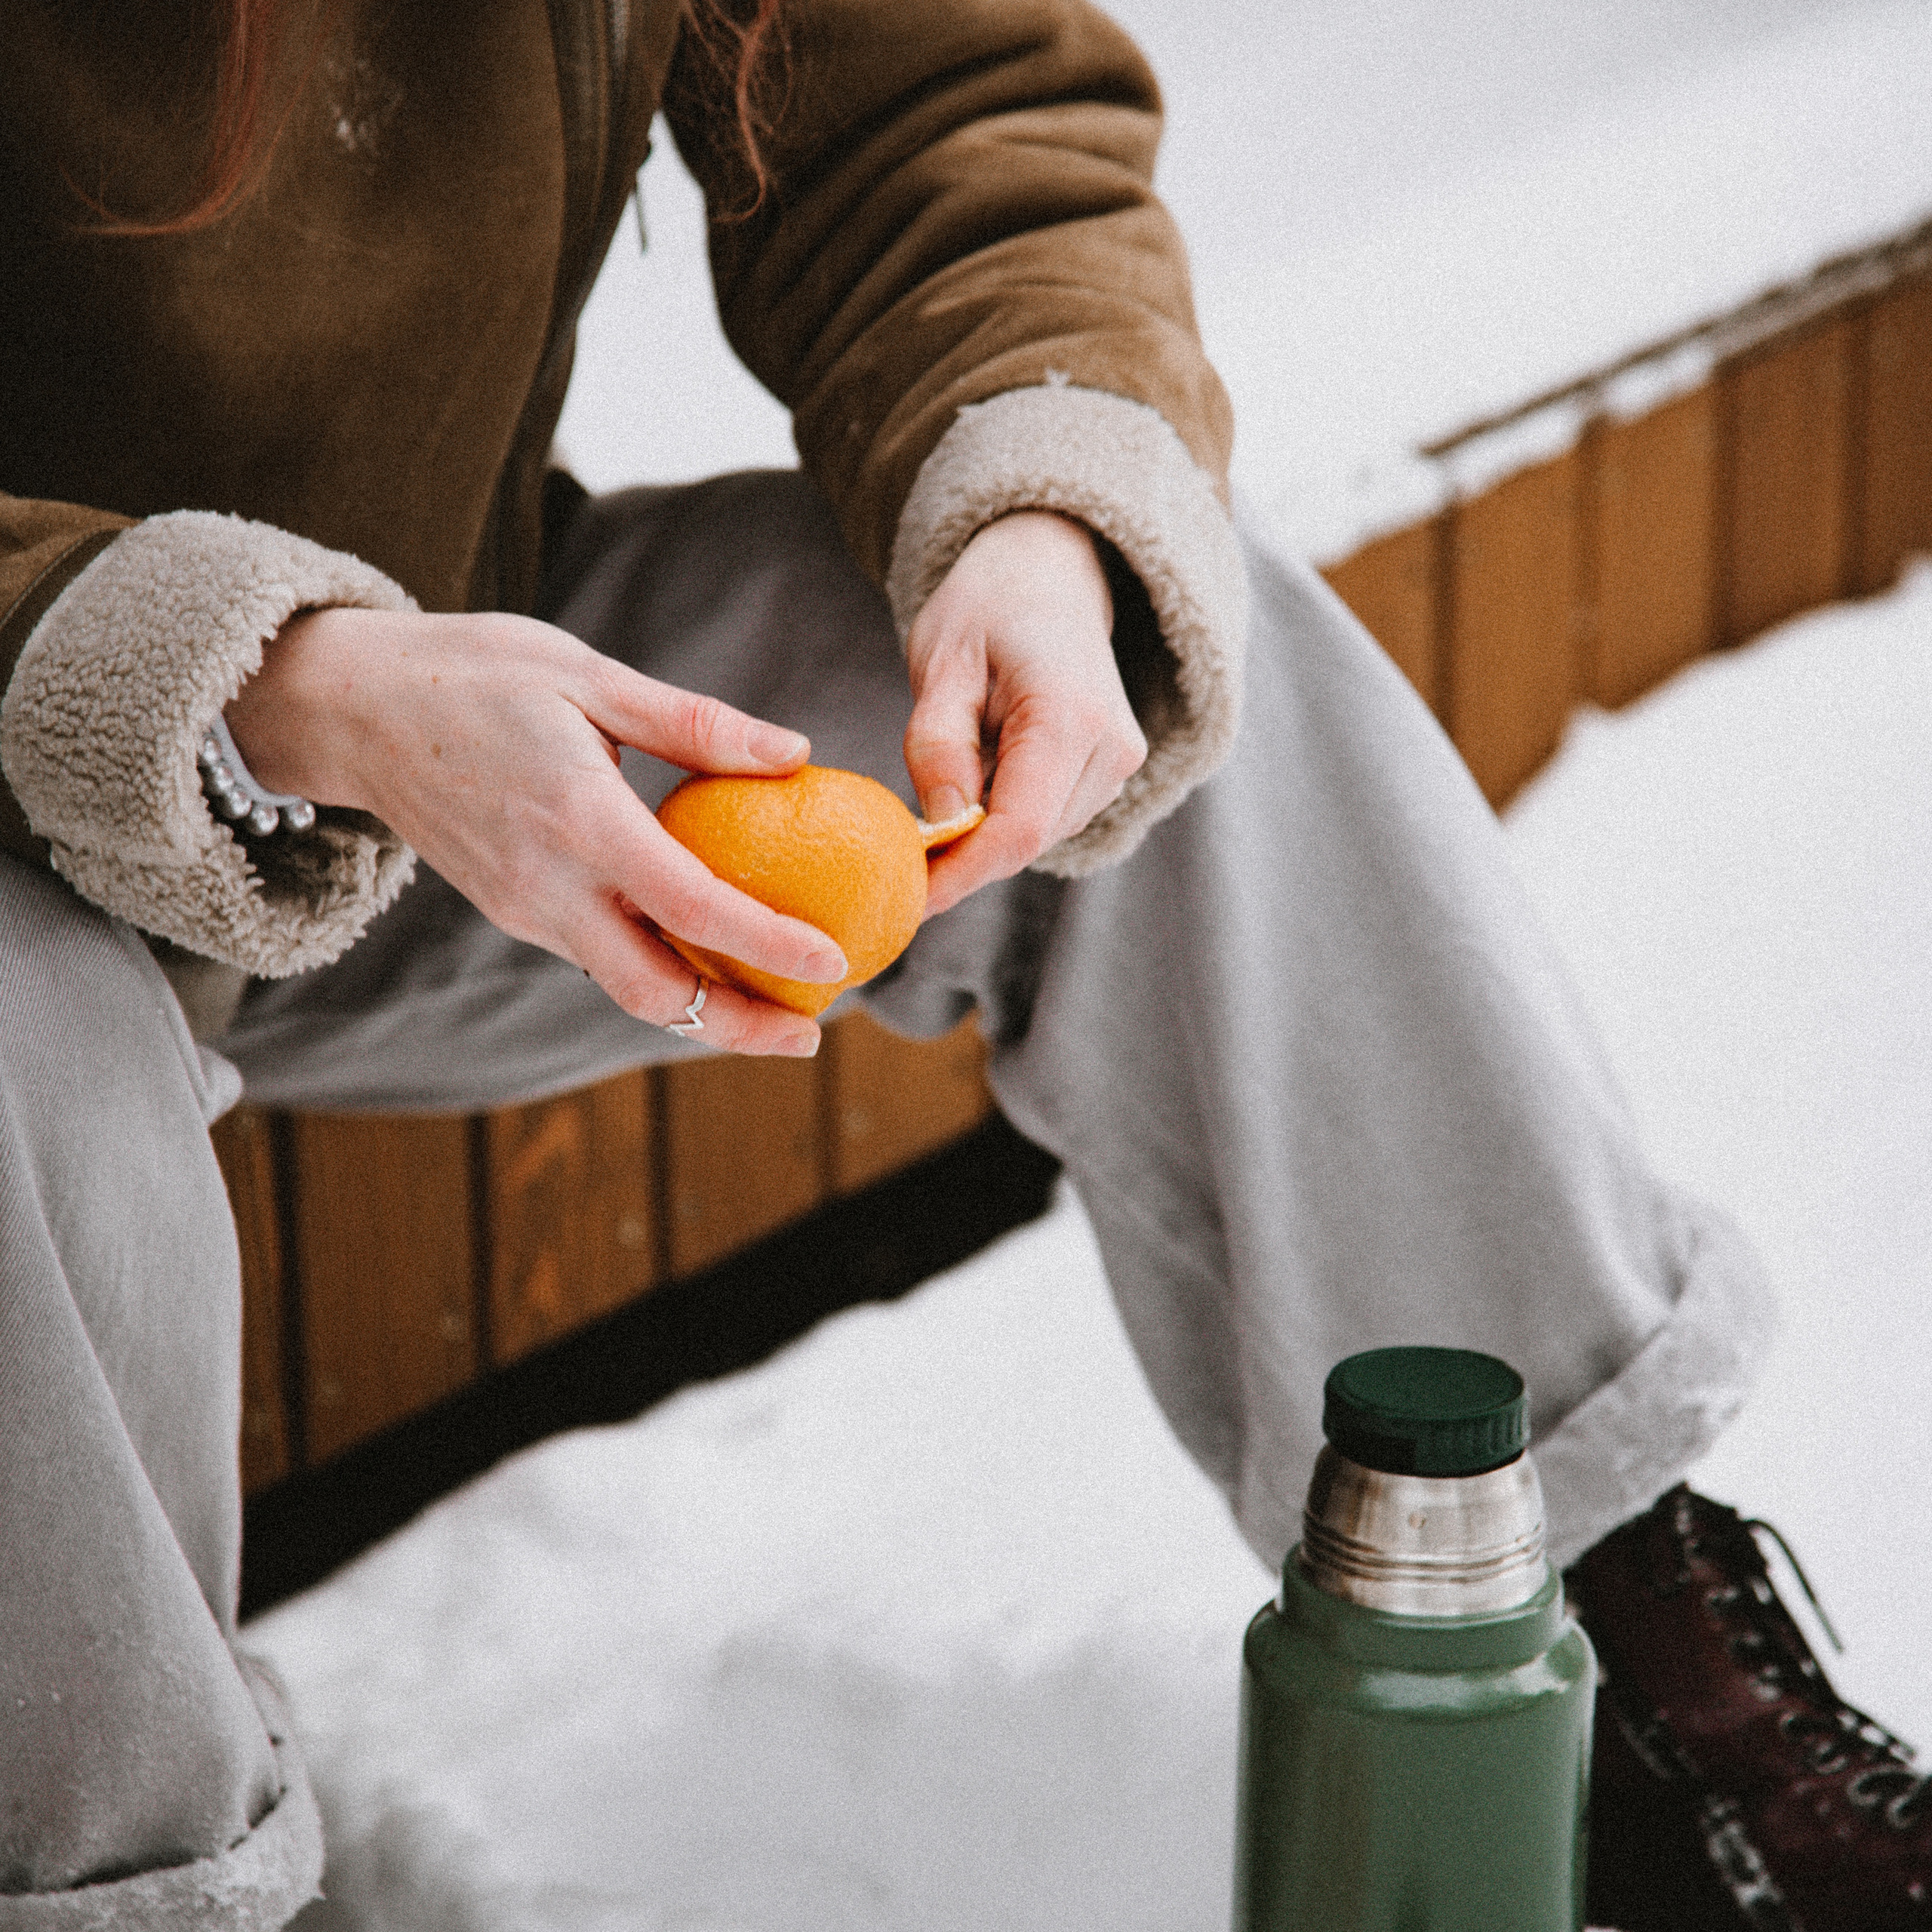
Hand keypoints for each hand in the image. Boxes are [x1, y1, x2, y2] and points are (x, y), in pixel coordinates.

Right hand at [225, 607, 844, 1054]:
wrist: (350, 709)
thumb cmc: (473, 673)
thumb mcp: (588, 674)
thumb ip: (695, 724)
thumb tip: (795, 752)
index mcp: (578, 820)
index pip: (691, 906)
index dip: (767, 945)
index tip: (833, 965)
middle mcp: (549, 884)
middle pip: (654, 992)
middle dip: (736, 1028)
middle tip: (810, 1039)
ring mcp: (525, 909)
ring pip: (625, 986)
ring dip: (700, 1009)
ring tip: (776, 1011)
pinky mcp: (514, 911)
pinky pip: (598, 957)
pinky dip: (659, 971)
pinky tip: (707, 956)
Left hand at [904, 511, 1146, 917]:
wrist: (1050, 574)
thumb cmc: (988, 607)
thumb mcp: (942, 662)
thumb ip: (938, 746)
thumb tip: (943, 828)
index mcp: (1071, 717)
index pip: (1017, 829)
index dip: (960, 875)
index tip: (904, 900)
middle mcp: (1111, 750)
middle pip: (1027, 842)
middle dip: (962, 862)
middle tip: (894, 865)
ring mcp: (1118, 766)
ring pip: (1036, 839)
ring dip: (980, 839)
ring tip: (932, 805)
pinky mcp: (1110, 775)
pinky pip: (1046, 821)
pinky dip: (1001, 821)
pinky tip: (971, 787)